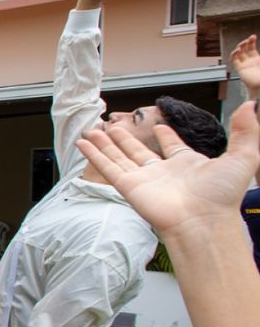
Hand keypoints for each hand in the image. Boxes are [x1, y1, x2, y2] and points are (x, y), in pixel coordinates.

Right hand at [76, 101, 258, 245]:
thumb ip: (246, 131)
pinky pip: (107, 168)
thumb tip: (250, 106)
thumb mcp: (243, 157)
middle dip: (125, 139)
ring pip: (118, 157)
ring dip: (105, 144)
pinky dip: (94, 155)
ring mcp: (144, 180)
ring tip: (91, 131)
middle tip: (113, 127)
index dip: (166, 136)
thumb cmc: (222, 196)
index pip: (172, 148)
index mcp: (188, 165)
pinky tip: (84, 144)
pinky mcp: (129, 187)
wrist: (202, 221)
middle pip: (138, 151)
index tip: (158, 127)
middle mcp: (163, 173)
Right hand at [229, 35, 259, 95]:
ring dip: (239, 47)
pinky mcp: (240, 69)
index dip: (251, 41)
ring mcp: (244, 64)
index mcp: (257, 59)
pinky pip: (234, 59)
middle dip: (246, 42)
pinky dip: (234, 54)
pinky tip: (237, 50)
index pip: (252, 47)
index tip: (253, 36)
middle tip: (249, 38)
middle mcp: (250, 61)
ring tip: (242, 45)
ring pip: (238, 53)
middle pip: (245, 49)